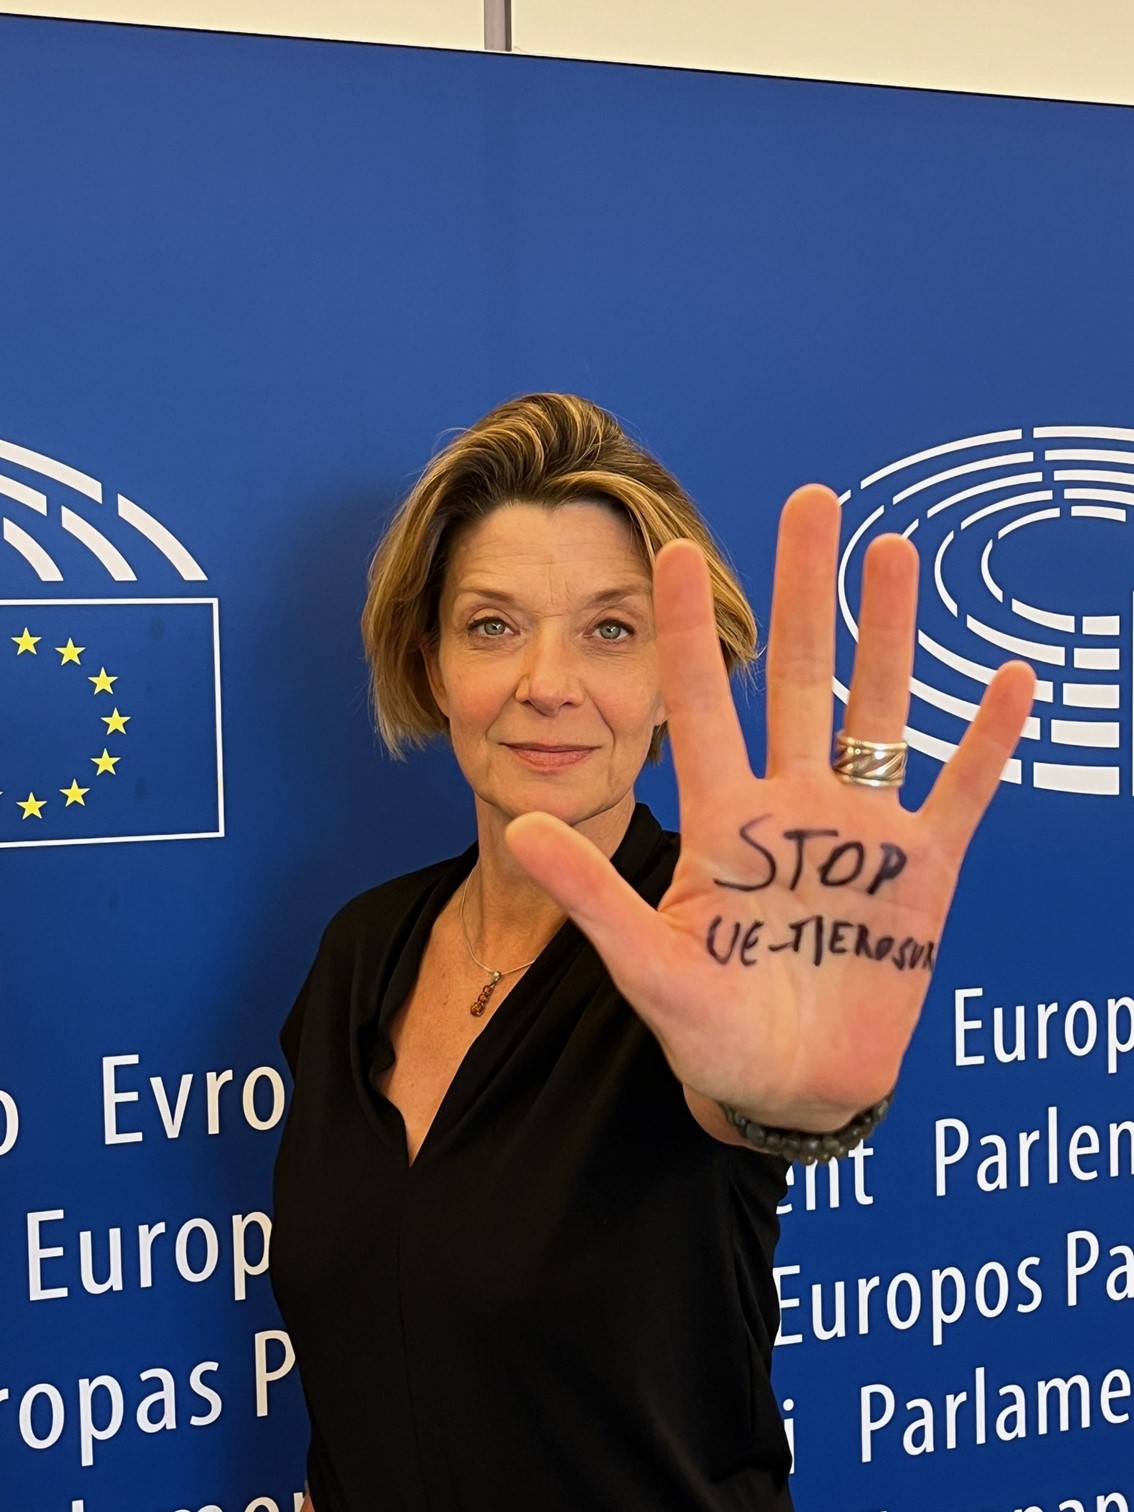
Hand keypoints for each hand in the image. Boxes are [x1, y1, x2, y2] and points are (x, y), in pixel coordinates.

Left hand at [504, 486, 1035, 1133]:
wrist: (789, 1090)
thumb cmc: (710, 1034)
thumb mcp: (647, 967)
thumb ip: (592, 896)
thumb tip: (516, 823)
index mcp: (722, 821)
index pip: (701, 706)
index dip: (689, 634)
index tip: (672, 553)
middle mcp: (792, 806)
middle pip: (799, 680)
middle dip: (804, 593)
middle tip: (812, 501)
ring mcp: (860, 833)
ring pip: (880, 713)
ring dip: (890, 636)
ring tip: (895, 553)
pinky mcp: (921, 874)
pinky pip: (959, 793)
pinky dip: (986, 741)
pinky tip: (1008, 675)